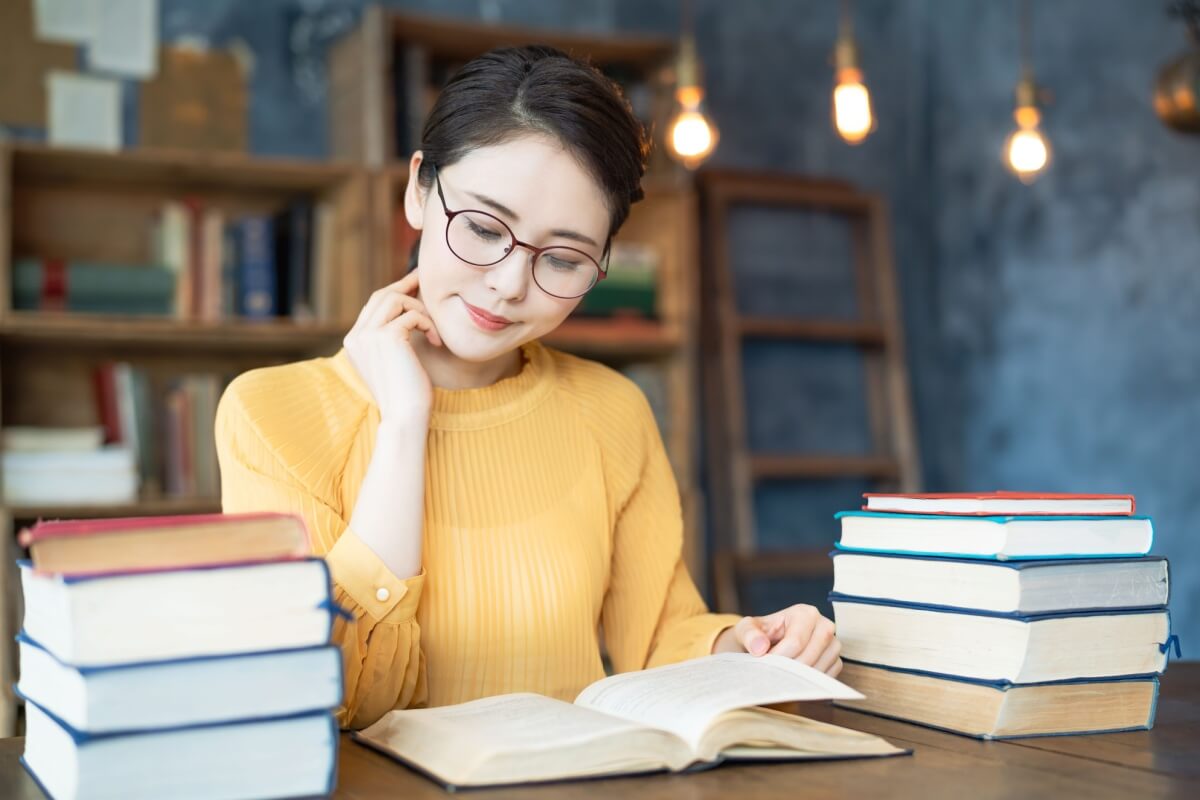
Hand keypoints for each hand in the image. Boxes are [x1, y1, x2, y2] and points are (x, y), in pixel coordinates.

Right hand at [343, 271, 443, 423]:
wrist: (405, 417)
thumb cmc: (407, 393)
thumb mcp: (394, 361)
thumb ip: (391, 337)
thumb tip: (409, 308)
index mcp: (354, 342)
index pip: (373, 305)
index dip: (395, 290)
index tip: (415, 282)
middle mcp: (356, 337)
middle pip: (382, 295)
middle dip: (406, 285)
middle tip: (427, 281)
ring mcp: (368, 335)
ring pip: (396, 299)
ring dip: (420, 310)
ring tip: (432, 331)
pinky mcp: (386, 337)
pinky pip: (412, 315)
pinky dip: (428, 324)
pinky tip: (435, 342)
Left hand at [711, 605, 842, 676]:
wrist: (765, 645)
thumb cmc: (758, 635)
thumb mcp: (746, 629)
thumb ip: (749, 635)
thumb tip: (759, 647)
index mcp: (805, 613)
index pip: (796, 642)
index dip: (778, 657)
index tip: (764, 663)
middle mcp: (824, 626)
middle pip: (810, 656)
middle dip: (788, 669)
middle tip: (772, 673)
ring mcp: (832, 644)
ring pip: (820, 668)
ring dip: (798, 678)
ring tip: (781, 676)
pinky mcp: (834, 661)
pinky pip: (826, 677)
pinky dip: (809, 682)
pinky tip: (793, 679)